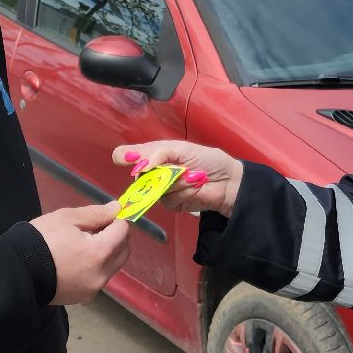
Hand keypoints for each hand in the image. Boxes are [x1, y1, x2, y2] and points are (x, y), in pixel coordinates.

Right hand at [30, 202, 131, 305]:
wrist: (17, 271)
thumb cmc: (40, 240)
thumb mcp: (66, 218)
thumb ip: (95, 214)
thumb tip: (117, 209)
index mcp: (99, 252)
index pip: (123, 231)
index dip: (115, 220)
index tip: (101, 218)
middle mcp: (102, 274)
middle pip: (124, 251)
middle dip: (116, 237)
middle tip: (95, 229)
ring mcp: (93, 288)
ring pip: (113, 266)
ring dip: (107, 253)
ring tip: (82, 246)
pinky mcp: (83, 298)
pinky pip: (99, 278)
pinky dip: (96, 267)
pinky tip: (76, 261)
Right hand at [110, 141, 244, 217]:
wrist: (228, 182)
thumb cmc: (207, 160)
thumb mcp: (183, 149)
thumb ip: (159, 153)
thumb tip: (140, 165)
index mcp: (156, 154)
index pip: (131, 155)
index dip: (126, 156)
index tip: (125, 159)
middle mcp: (154, 172)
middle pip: (138, 175)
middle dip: (157, 172)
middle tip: (176, 169)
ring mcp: (161, 189)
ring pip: (153, 189)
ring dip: (175, 182)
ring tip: (192, 176)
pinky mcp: (170, 203)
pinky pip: (167, 199)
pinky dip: (182, 192)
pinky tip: (194, 187)